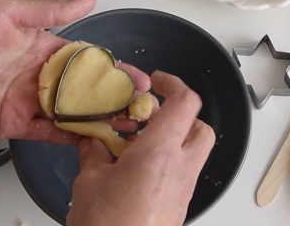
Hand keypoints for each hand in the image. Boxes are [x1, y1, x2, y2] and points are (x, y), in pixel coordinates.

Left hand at [0, 0, 148, 142]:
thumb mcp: (9, 11)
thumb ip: (51, 11)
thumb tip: (89, 0)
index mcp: (44, 48)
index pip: (89, 60)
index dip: (115, 69)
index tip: (138, 76)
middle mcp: (41, 76)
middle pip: (86, 91)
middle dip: (115, 98)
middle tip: (141, 106)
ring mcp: (30, 102)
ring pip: (73, 113)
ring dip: (100, 120)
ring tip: (127, 125)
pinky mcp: (15, 124)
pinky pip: (49, 133)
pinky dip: (71, 137)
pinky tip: (93, 139)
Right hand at [67, 71, 215, 225]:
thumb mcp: (90, 182)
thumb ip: (94, 153)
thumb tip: (94, 142)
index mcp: (161, 152)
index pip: (186, 102)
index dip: (174, 84)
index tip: (157, 82)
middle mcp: (181, 168)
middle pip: (199, 126)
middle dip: (179, 115)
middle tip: (150, 116)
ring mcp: (185, 189)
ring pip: (194, 150)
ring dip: (173, 139)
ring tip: (137, 144)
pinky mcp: (180, 206)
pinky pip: (183, 173)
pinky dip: (168, 163)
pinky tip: (136, 171)